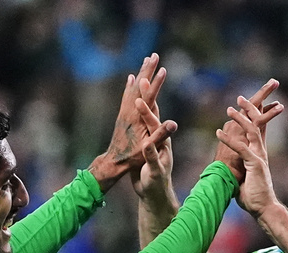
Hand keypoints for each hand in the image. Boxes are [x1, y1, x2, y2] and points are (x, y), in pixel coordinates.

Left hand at [89, 53, 173, 191]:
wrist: (113, 162)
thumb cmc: (132, 157)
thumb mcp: (149, 148)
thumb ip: (161, 135)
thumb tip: (173, 124)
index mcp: (137, 118)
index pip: (149, 96)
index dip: (157, 82)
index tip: (163, 69)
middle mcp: (130, 111)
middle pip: (140, 86)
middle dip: (148, 70)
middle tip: (154, 55)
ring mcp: (125, 112)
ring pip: (133, 87)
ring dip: (141, 73)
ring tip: (146, 61)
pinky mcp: (122, 115)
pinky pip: (126, 94)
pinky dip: (130, 84)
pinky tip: (131, 78)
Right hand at [131, 86, 174, 207]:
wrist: (154, 192)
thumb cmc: (155, 184)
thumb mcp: (154, 171)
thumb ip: (152, 157)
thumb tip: (148, 145)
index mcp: (161, 142)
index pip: (154, 123)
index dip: (147, 111)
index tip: (140, 99)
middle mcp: (158, 137)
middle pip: (153, 113)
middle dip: (148, 95)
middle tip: (143, 76)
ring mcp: (152, 138)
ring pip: (148, 113)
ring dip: (144, 97)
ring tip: (141, 79)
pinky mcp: (145, 141)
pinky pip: (142, 120)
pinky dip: (139, 109)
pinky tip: (136, 100)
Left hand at [215, 95, 284, 217]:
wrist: (263, 208)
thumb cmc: (253, 196)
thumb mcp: (245, 176)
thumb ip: (241, 168)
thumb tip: (232, 167)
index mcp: (258, 152)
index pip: (258, 128)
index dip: (253, 114)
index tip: (244, 103)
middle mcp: (261, 151)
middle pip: (257, 124)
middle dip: (250, 108)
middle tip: (240, 97)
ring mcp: (259, 156)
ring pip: (251, 130)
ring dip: (240, 118)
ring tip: (229, 108)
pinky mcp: (255, 164)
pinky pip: (240, 148)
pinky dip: (228, 139)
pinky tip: (217, 132)